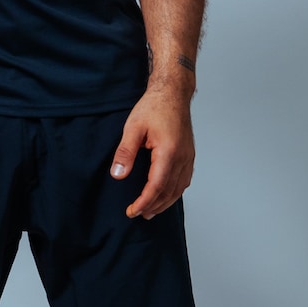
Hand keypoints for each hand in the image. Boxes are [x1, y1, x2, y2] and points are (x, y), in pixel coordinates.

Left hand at [110, 87, 194, 218]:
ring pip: (179, 188)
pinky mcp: (189, 154)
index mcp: (168, 152)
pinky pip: (185, 180)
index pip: (156, 186)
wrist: (173, 92)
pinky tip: (167, 194)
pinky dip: (175, 191)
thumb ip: (126, 152)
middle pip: (169, 191)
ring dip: (165, 202)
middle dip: (153, 206)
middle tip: (138, 214)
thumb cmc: (153, 107)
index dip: (144, 202)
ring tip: (151, 211)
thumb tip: (118, 176)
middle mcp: (182, 157)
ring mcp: (188, 156)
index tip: (132, 211)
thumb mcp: (133, 127)